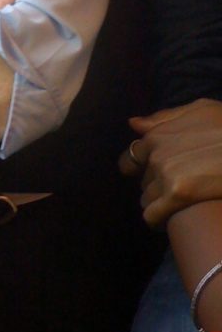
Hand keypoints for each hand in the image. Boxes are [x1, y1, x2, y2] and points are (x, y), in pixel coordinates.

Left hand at [119, 99, 221, 226]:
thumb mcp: (200, 111)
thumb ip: (165, 119)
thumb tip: (133, 124)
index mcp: (157, 135)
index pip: (130, 158)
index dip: (139, 168)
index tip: (150, 175)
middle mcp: (155, 154)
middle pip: (142, 180)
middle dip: (154, 185)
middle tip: (175, 189)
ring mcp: (164, 174)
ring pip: (146, 199)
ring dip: (158, 203)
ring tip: (178, 205)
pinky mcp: (177, 195)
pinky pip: (152, 215)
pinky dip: (158, 219)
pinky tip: (171, 220)